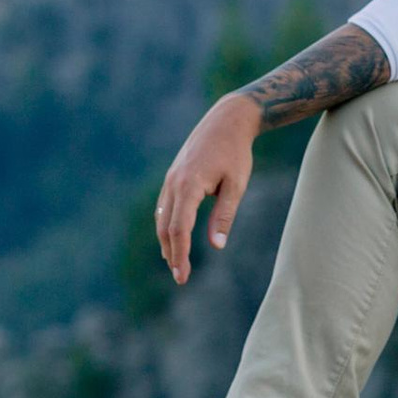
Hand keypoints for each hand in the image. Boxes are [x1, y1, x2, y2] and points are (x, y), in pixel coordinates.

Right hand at [154, 95, 261, 284]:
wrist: (226, 120)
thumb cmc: (235, 153)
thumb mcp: (236, 186)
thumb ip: (224, 216)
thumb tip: (216, 246)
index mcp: (189, 186)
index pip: (179, 229)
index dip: (180, 255)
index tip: (183, 276)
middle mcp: (174, 183)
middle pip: (166, 227)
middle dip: (171, 253)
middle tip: (180, 277)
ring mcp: (171, 178)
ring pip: (161, 217)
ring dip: (166, 241)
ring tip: (175, 262)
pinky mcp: (173, 176)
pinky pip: (164, 206)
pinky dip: (166, 225)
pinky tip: (173, 236)